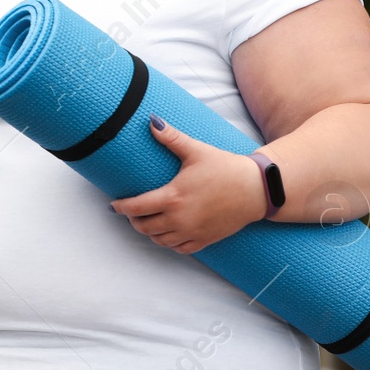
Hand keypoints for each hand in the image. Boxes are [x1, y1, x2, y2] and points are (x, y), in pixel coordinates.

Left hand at [110, 115, 264, 254]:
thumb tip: (151, 121)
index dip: (121, 208)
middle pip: (144, 227)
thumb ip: (172, 138)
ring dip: (149, 233)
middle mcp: (180, 218)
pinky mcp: (205, 240)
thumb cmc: (226, 168)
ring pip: (160, 240)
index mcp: (174, 197)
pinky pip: (180, 249)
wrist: (257, 189)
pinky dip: (169, 243)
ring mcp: (193, 232)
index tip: (113, 206)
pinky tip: (167, 234)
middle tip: (131, 211)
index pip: (137, 207)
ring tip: (146, 221)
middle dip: (133, 220)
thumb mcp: (197, 151)